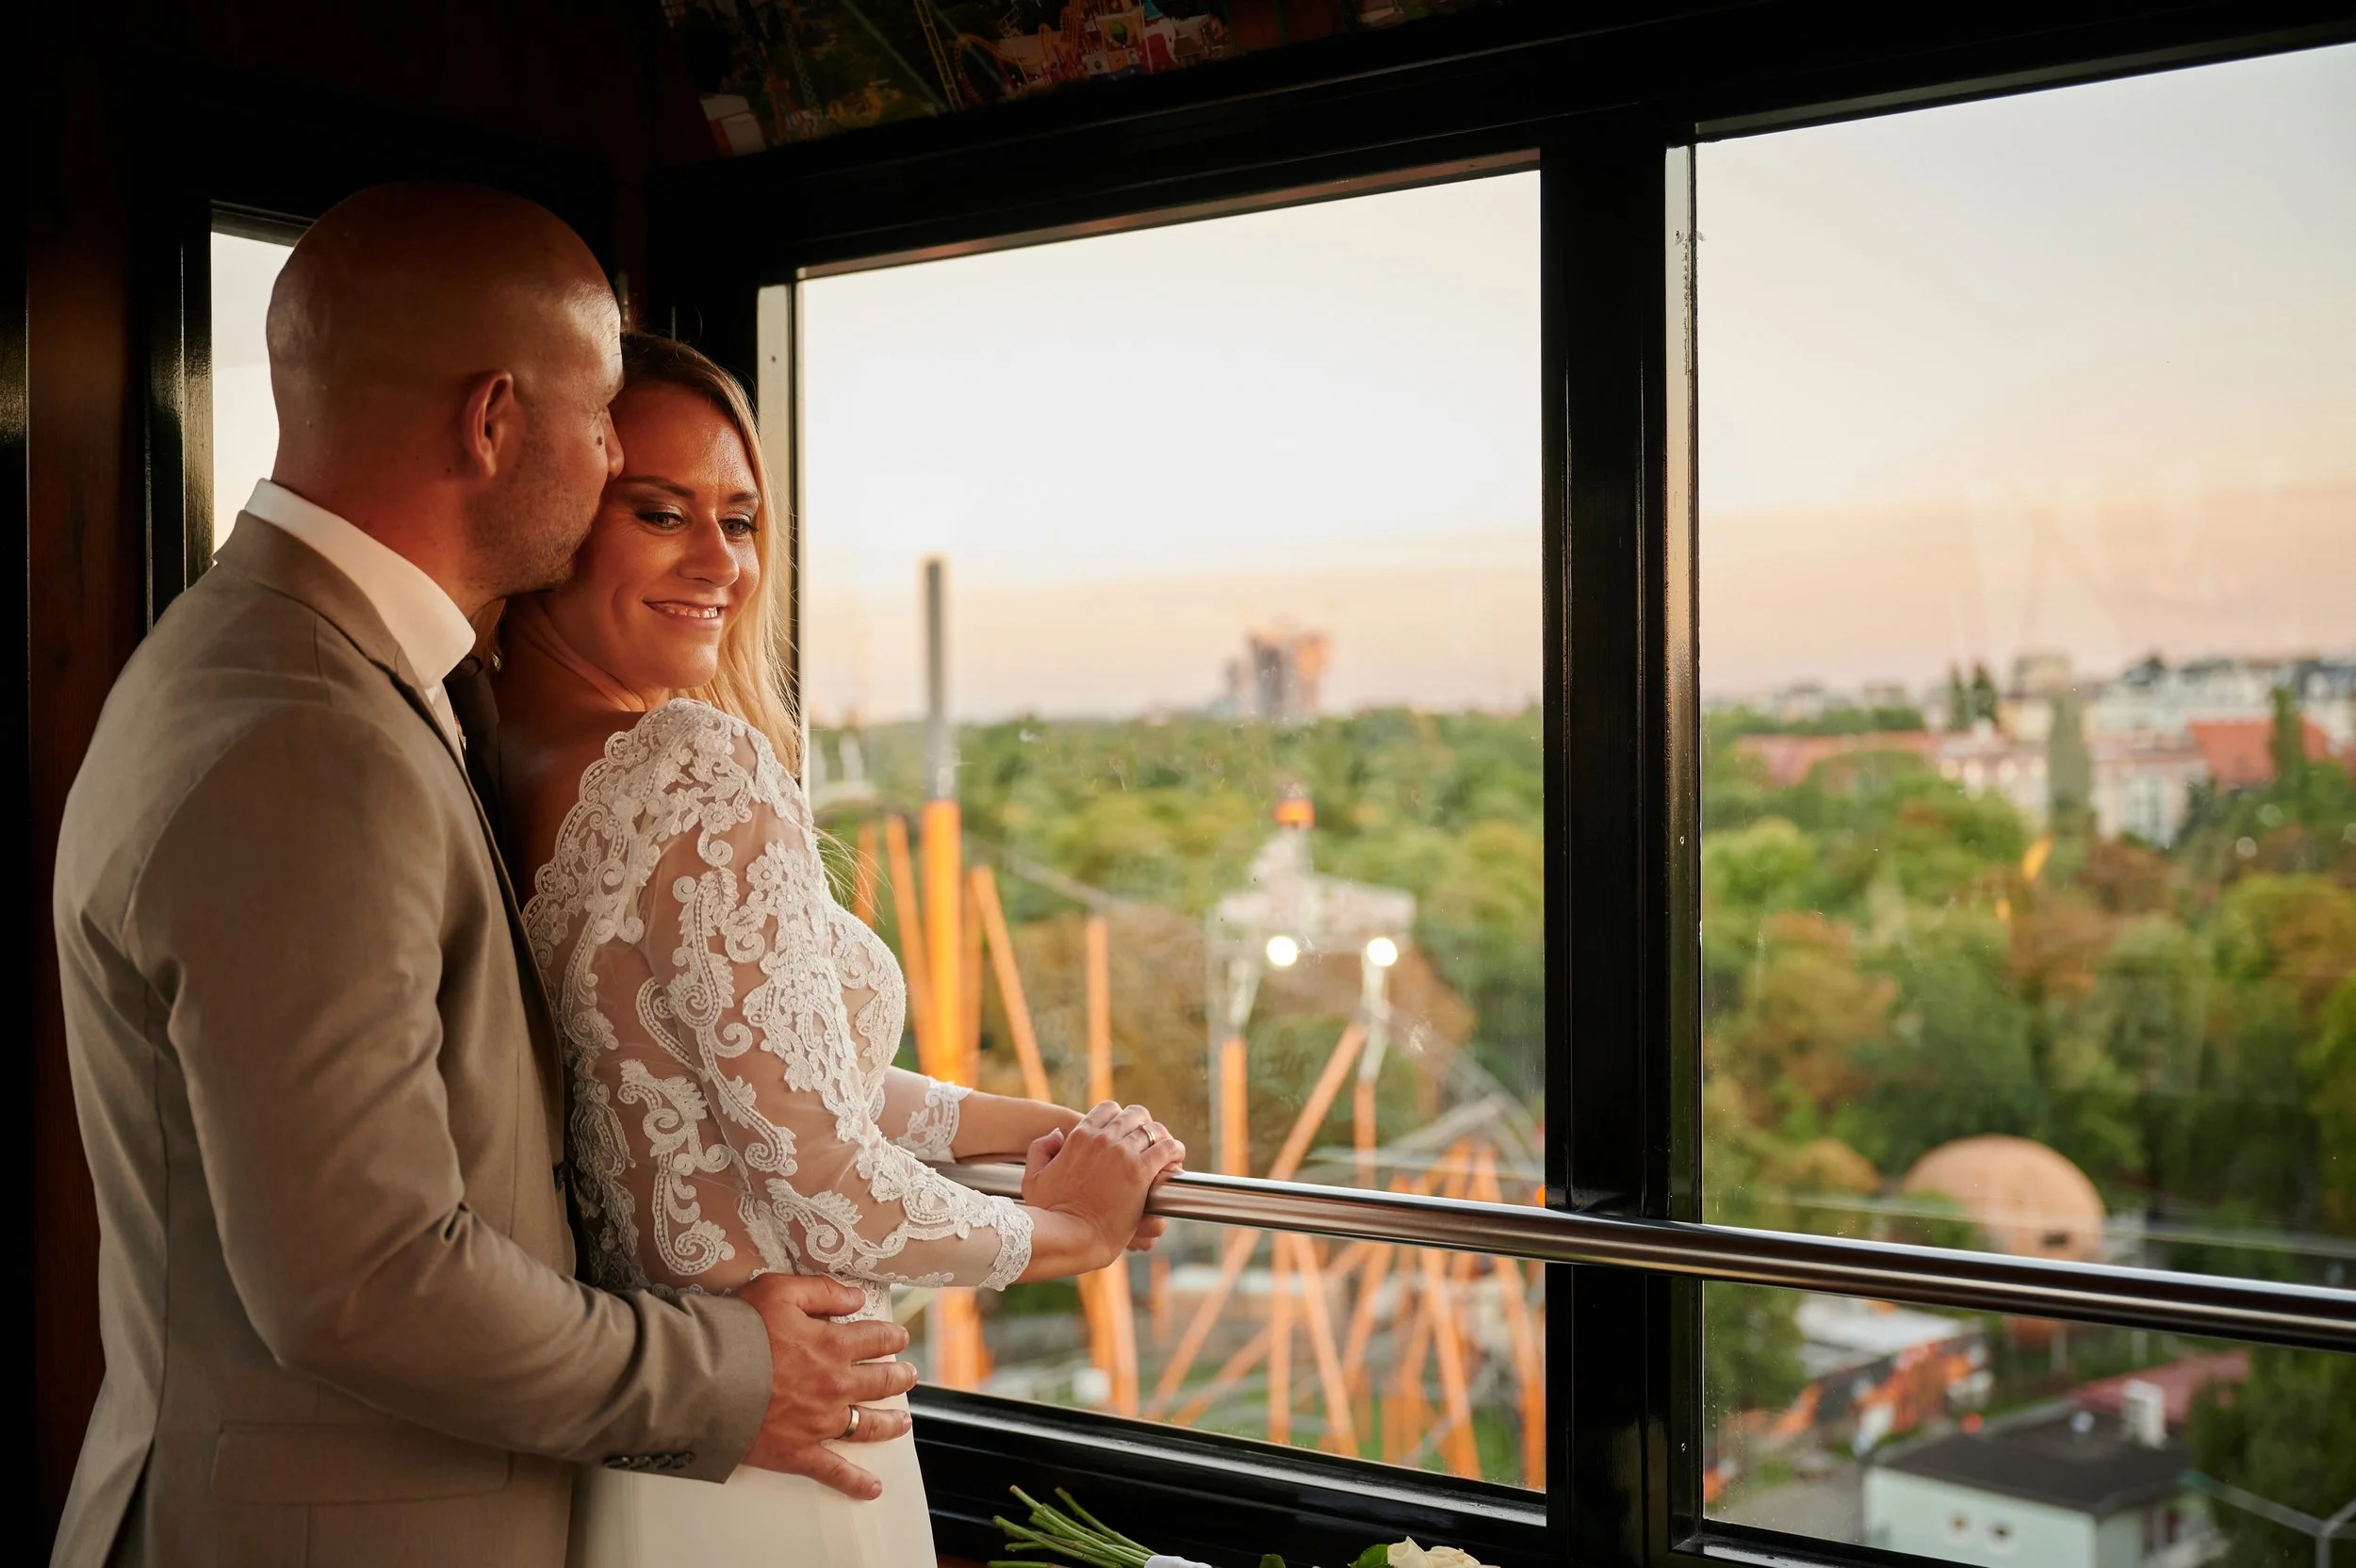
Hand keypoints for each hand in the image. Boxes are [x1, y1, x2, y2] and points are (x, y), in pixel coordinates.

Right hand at [737, 1274, 918, 1498]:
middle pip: (880, 1381)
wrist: (704, 1378)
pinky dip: (856, 1482)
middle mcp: (835, 1385)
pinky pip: (835, 1472)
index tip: (900, 1338)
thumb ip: (823, 1291)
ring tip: (903, 1422)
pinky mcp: (799, 1452)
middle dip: (899, 1377)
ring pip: (867, 1425)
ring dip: (890, 1423)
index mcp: (833, 1344)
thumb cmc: (738, 1331)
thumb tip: (857, 1297)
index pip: (876, 1338)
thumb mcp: (780, 1291)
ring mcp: (820, 1422)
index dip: (892, 1337)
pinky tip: (874, 1488)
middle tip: (908, 1376)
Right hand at [1019, 1103, 1185, 1275]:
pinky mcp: (1139, 1172)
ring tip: (1167, 1151)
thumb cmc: (1050, 1212)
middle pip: (1135, 1115)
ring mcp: (1122, 1154)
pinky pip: (1167, 1149)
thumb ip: (1041, 1149)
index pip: (1109, 1109)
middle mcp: (1102, 1139)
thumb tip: (1057, 1135)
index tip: (1127, 1131)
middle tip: (1150, 1141)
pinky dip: (1175, 1152)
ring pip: (1154, 1130)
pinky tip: (1175, 1161)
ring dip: (1162, 1138)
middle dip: (1144, 1125)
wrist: (1069, 1235)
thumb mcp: (1034, 1177)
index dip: (1121, 1118)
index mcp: (1079, 1136)